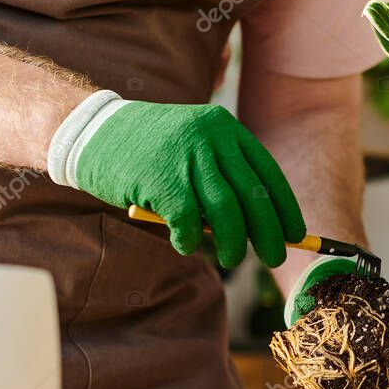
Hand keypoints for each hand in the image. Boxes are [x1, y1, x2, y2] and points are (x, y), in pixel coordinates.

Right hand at [47, 91, 304, 268]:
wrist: (91, 131)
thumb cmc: (149, 151)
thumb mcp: (193, 148)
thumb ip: (223, 178)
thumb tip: (262, 228)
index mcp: (225, 128)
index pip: (268, 173)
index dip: (284, 208)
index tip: (297, 234)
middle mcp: (211, 137)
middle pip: (253, 195)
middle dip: (269, 233)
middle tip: (276, 257)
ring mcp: (186, 156)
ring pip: (226, 213)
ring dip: (233, 244)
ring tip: (232, 260)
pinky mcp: (161, 178)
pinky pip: (188, 222)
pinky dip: (190, 240)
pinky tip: (187, 245)